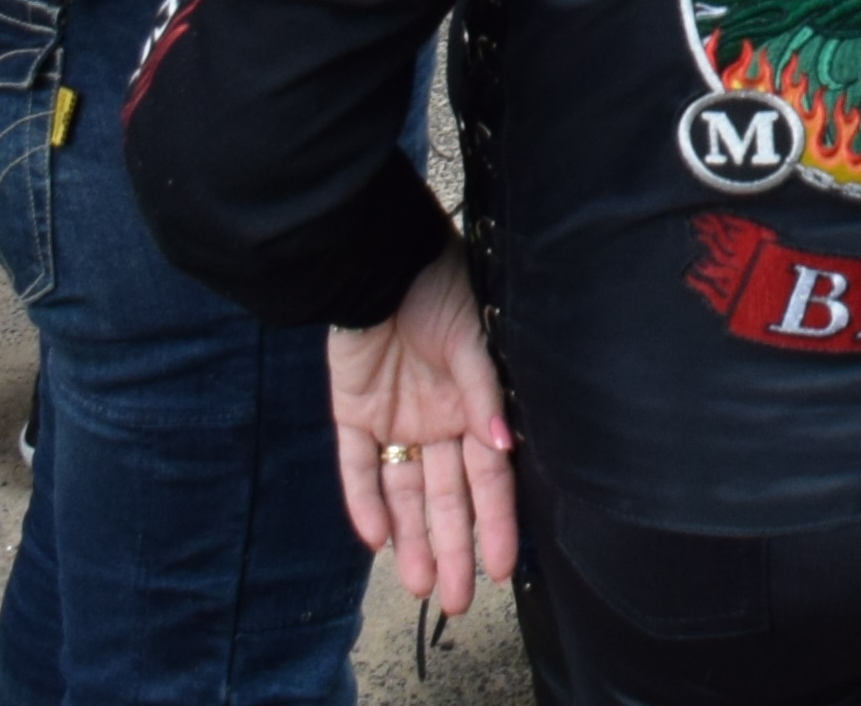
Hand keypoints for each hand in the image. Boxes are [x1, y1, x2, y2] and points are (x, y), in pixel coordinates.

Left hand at [328, 250, 517, 620]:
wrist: (378, 260)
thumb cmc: (441, 289)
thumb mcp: (474, 340)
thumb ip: (486, 394)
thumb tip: (506, 447)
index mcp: (475, 406)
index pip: (490, 479)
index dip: (497, 523)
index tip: (504, 568)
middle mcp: (439, 421)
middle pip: (448, 498)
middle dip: (454, 550)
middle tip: (457, 601)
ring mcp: (396, 420)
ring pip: (405, 493)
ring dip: (412, 538)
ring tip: (417, 587)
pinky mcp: (353, 412)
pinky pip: (356, 466)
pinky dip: (363, 502)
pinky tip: (374, 540)